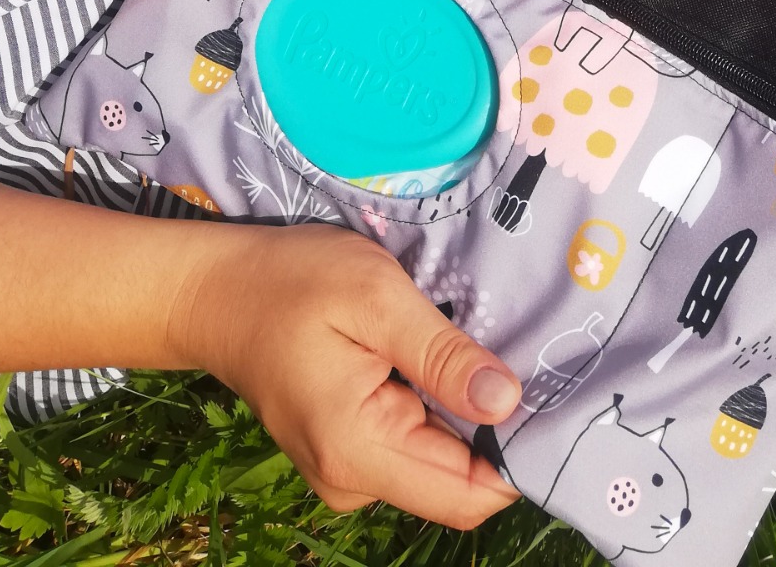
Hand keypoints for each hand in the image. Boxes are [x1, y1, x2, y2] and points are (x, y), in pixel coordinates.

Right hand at [173, 222, 520, 527]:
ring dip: (470, 418)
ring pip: (441, 466)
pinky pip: (415, 448)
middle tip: (528, 359)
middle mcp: (352, 482)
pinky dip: (440, 412)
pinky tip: (445, 362)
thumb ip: (441, 355)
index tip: (558, 399)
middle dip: (500, 431)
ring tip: (484, 350)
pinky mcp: (348, 451)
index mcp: (358, 450)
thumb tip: (508, 402)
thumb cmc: (291, 281)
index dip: (521, 455)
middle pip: (459, 484)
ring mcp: (347, 472)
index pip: (467, 495)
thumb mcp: (374, 296)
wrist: (216, 293)